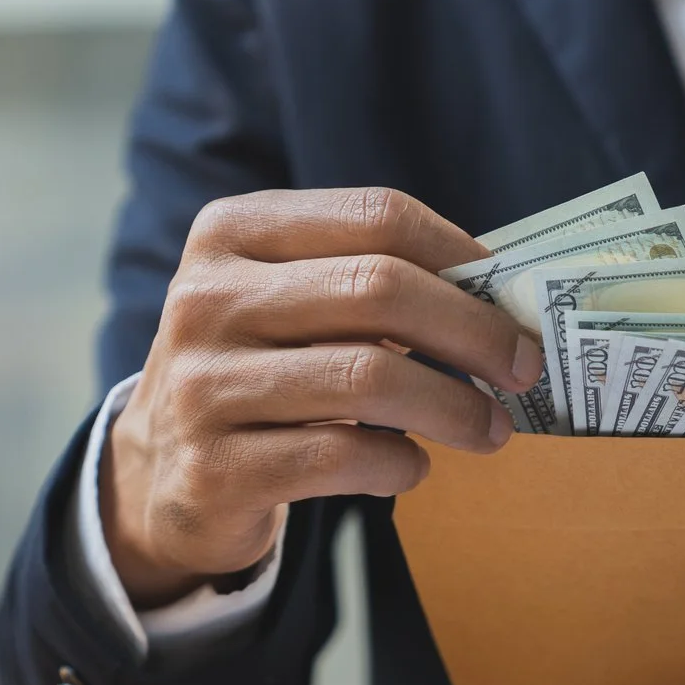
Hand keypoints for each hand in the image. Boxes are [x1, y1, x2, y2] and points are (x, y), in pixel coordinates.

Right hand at [103, 188, 538, 608]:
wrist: (160, 468)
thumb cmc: (257, 370)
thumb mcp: (290, 301)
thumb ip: (373, 283)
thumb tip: (506, 299)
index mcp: (231, 232)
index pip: (376, 216)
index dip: (462, 254)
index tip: (513, 297)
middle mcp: (206, 299)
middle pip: (379, 289)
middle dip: (474, 331)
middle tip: (523, 370)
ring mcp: (202, 385)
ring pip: (368, 378)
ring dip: (453, 407)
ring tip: (488, 429)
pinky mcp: (213, 468)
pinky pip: (341, 457)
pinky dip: (400, 463)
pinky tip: (412, 465)